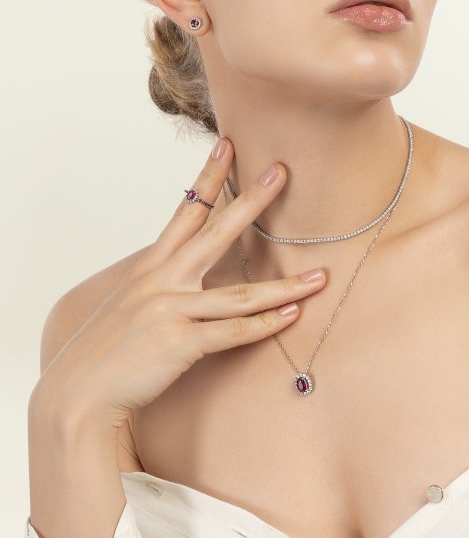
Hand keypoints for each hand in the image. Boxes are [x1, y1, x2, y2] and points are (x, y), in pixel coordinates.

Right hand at [35, 140, 326, 430]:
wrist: (78, 393)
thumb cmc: (107, 350)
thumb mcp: (129, 303)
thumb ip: (159, 282)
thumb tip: (183, 266)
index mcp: (151, 267)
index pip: (186, 210)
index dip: (209, 176)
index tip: (228, 144)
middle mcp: (162, 280)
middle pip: (215, 232)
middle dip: (252, 200)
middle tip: (281, 171)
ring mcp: (170, 310)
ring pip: (240, 295)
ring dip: (285, 286)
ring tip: (320, 275)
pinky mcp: (179, 343)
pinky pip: (233, 333)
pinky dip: (266, 325)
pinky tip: (293, 315)